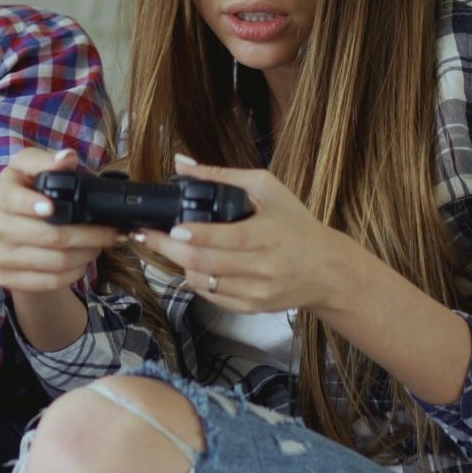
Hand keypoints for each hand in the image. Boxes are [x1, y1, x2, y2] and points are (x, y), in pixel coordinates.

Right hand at [0, 148, 122, 292]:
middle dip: (89, 235)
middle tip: (112, 232)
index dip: (33, 204)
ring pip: (55, 261)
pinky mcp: (6, 278)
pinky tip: (83, 261)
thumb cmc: (30, 196)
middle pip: (49, 236)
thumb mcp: (33, 171)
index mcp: (1, 195)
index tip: (52, 207)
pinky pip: (50, 281)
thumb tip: (66, 158)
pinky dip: (75, 272)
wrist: (14, 237)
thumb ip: (47, 161)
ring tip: (101, 245)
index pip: (13, 200)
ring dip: (87, 254)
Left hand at [133, 155, 351, 314]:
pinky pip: (211, 297)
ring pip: (202, 282)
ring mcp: (256, 292)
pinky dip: (197, 280)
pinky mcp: (251, 307)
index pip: (225, 238)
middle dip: (167, 249)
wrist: (326, 269)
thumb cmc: (295, 224)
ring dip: (179, 264)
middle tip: (145, 235)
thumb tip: (182, 164)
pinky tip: (196, 264)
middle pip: (203, 263)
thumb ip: (222, 176)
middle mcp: (262, 268)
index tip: (172, 227)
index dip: (194, 235)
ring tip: (173, 247)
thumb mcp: (267, 189)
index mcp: (267, 236)